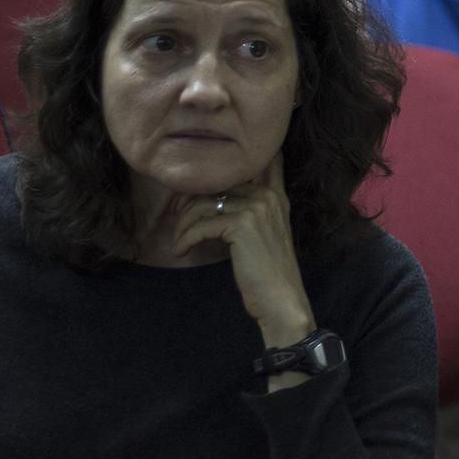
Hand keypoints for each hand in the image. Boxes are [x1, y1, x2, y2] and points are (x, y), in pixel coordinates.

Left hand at [169, 157, 314, 352]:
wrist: (281, 299)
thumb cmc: (267, 270)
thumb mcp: (264, 232)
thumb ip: (249, 208)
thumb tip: (212, 195)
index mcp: (275, 195)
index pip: (257, 162)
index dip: (229, 160)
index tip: (204, 175)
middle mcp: (267, 195)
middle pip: (215, 182)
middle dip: (190, 199)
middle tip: (178, 217)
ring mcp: (256, 207)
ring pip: (203, 203)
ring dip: (184, 223)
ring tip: (180, 240)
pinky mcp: (242, 225)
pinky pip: (200, 225)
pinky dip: (185, 238)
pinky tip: (181, 250)